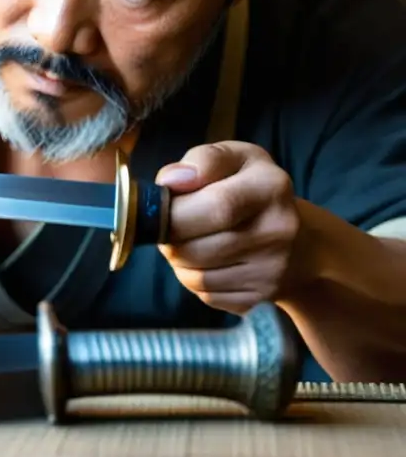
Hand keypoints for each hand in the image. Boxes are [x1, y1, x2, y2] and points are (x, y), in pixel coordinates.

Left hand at [155, 141, 304, 314]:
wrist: (299, 241)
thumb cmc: (251, 189)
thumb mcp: (235, 158)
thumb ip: (202, 160)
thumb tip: (170, 181)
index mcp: (271, 186)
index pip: (216, 205)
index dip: (175, 211)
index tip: (158, 207)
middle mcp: (279, 230)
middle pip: (197, 246)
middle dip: (168, 237)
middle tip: (164, 226)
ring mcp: (272, 270)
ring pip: (195, 275)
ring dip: (177, 258)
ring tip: (186, 239)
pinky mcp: (260, 297)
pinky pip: (205, 293)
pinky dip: (192, 278)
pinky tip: (203, 261)